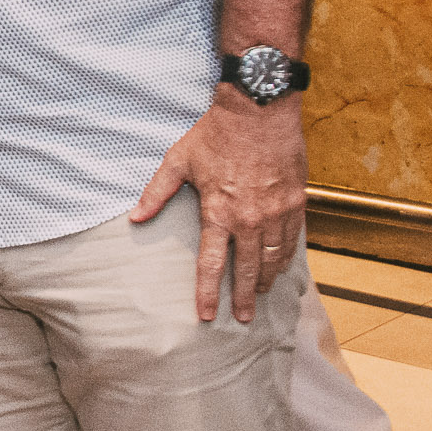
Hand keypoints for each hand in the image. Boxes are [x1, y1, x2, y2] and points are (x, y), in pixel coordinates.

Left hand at [130, 86, 307, 323]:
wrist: (258, 111)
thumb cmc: (214, 135)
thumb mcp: (178, 161)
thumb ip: (157, 193)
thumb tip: (135, 218)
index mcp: (218, 212)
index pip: (211, 263)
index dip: (208, 292)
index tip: (206, 315)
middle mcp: (249, 219)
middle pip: (247, 269)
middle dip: (244, 297)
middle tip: (243, 318)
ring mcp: (276, 212)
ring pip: (273, 258)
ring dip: (267, 279)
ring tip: (261, 294)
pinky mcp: (296, 202)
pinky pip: (292, 239)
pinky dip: (286, 256)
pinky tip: (281, 265)